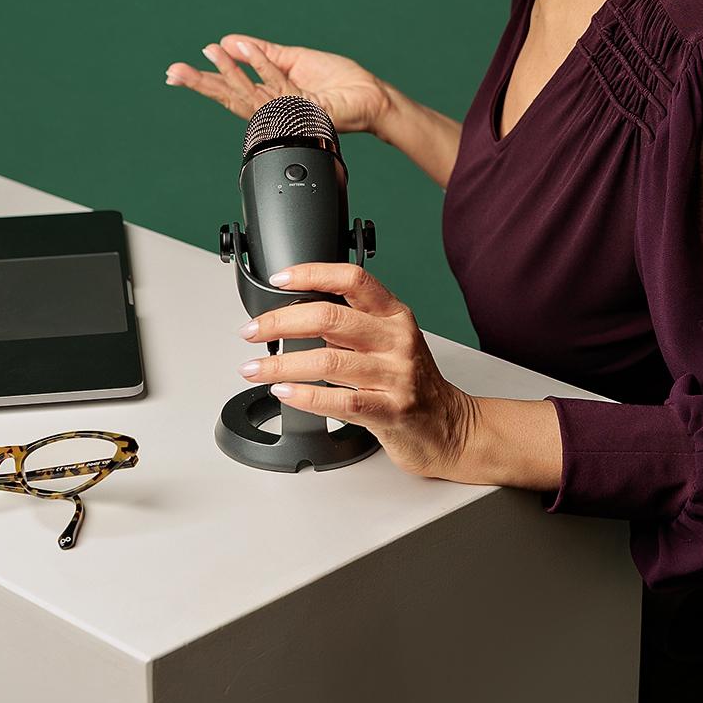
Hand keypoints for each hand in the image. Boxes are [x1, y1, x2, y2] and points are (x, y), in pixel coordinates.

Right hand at [164, 34, 393, 134]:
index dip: (204, 81)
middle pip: (231, 98)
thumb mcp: (292, 59)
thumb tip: (230, 42)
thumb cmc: (338, 82)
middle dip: (201, 84)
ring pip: (250, 94)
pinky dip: (260, 66)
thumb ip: (262, 53)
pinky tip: (244, 51)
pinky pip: (278, 86)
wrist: (370, 97)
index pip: (231, 90)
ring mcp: (288, 113)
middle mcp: (274, 109)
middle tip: (174, 72)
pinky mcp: (304, 111)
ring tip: (209, 52)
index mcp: (270, 97)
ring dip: (228, 71)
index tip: (177, 73)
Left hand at [235, 262, 478, 480]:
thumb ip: (350, 327)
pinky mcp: (392, 411)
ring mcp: (396, 376)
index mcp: (394, 315)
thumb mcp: (389, 342)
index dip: (312, 273)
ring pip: (327, 361)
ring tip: (254, 369)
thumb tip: (293, 316)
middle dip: (280, 323)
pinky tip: (285, 393)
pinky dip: (305, 396)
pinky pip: (341, 401)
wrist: (450, 428)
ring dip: (281, 365)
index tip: (279, 279)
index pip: (353, 279)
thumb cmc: (413, 384)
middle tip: (252, 331)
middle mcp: (397, 340)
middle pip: (330, 319)